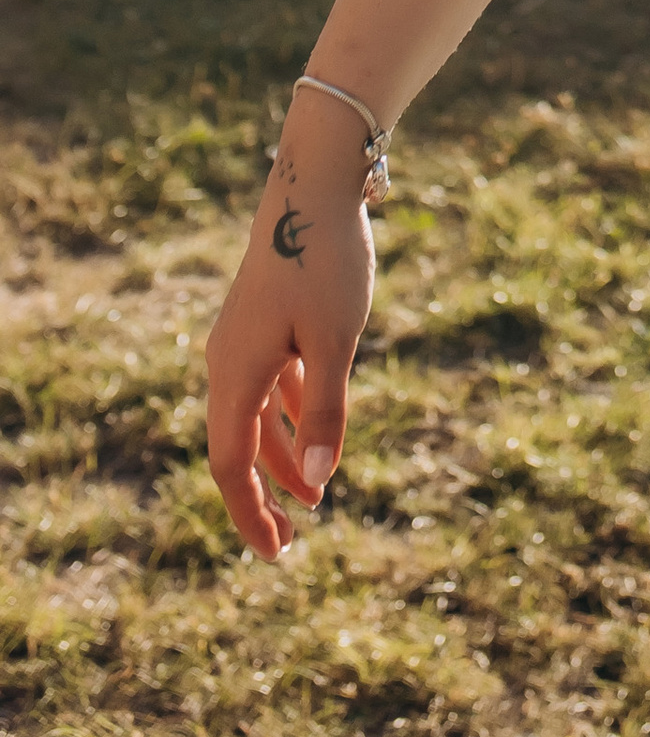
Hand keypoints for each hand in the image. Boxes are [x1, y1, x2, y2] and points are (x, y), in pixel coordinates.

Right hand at [204, 93, 377, 559]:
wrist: (315, 182)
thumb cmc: (326, 260)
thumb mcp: (336, 340)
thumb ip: (324, 410)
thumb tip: (317, 478)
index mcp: (236, 374)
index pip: (232, 465)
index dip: (251, 514)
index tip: (276, 554)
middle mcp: (227, 361)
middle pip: (237, 448)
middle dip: (263, 495)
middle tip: (290, 542)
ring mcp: (243, 339)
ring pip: (255, 417)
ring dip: (281, 457)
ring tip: (315, 494)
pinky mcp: (263, 320)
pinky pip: (268, 385)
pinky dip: (287, 415)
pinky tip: (311, 431)